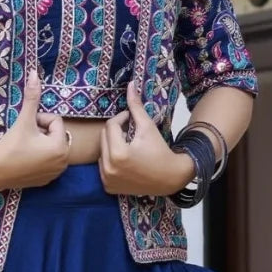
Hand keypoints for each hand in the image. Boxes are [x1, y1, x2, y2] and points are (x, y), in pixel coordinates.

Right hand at [0, 70, 70, 189]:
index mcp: (61, 146)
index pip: (55, 121)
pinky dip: (39, 158)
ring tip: (25, 148)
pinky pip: (47, 161)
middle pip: (55, 135)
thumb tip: (34, 73)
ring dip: (41, 144)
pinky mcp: (46, 181)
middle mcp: (63, 162)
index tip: (26, 127)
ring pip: (51, 147)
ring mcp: (55, 173)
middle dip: (42, 132)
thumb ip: (32, 97)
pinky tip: (25, 159)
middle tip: (25, 138)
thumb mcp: (24, 120)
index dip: (39, 120)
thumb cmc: (10, 145)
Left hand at [99, 81, 195, 195]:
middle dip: (116, 132)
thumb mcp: (148, 127)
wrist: (169, 178)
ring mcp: (107, 179)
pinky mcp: (108, 187)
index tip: (132, 120)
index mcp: (118, 153)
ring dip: (111, 146)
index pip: (111, 125)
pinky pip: (103, 167)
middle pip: (103, 138)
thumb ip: (136, 107)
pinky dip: (111, 161)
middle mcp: (109, 168)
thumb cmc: (160, 150)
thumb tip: (130, 84)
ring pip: (101, 152)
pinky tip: (125, 161)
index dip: (121, 119)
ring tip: (128, 147)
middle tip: (131, 133)